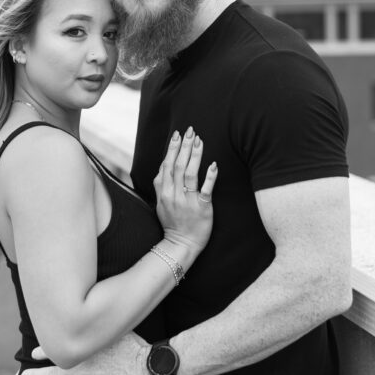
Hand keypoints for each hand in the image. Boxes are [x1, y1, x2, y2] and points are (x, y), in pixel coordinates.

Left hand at [21, 333, 157, 374]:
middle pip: (52, 374)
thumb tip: (90, 312)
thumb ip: (98, 327)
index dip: (42, 353)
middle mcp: (84, 371)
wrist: (151, 370)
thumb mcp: (115, 330)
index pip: (58, 351)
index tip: (32, 355)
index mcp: (87, 352)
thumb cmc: (134, 347)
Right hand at [153, 129, 216, 251]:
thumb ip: (161, 184)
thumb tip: (163, 165)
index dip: (172, 149)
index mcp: (163, 192)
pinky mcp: (201, 208)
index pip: (166, 165)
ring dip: (194, 156)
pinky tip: (214, 165)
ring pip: (190, 174)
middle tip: (190, 130)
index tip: (177, 134)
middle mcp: (173, 194)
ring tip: (199, 141)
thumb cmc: (173, 222)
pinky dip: (210, 177)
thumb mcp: (160, 203)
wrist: (181, 244)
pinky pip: (205, 190)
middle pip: (178, 166)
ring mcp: (187, 201)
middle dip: (184, 146)